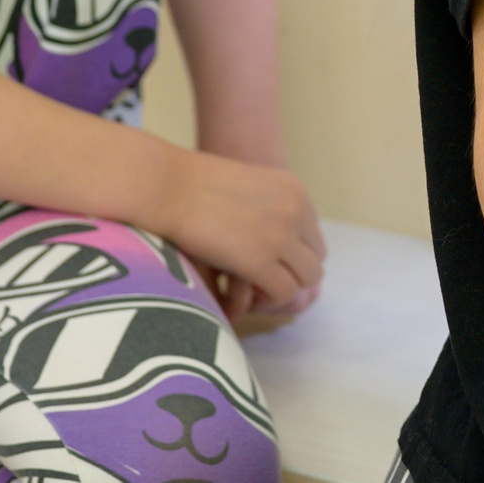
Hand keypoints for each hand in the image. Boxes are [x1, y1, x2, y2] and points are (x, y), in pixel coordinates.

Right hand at [154, 147, 326, 320]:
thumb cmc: (191, 185)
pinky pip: (284, 292)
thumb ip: (265, 207)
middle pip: (315, 258)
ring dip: (283, 287)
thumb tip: (266, 234)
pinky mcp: (260, 262)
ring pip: (307, 278)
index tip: (269, 262)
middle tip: (261, 279)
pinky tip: (244, 293)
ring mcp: (281, 237)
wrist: (167, 186)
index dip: (293, 254)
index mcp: (294, 190)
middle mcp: (295, 211)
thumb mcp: (245, 186)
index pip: (313, 235)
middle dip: (292, 272)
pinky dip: (269, 298)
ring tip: (252, 288)